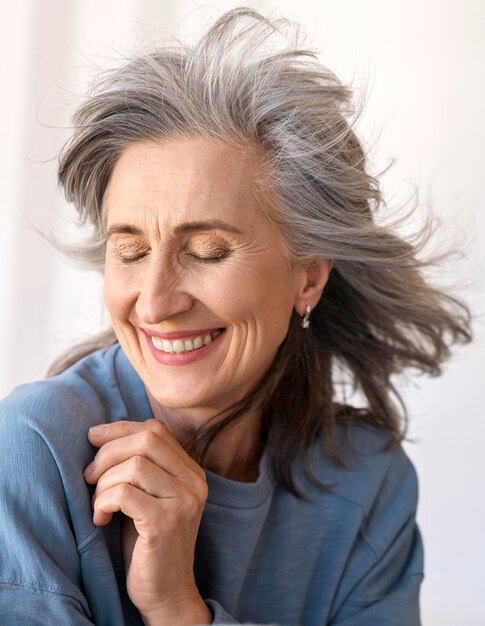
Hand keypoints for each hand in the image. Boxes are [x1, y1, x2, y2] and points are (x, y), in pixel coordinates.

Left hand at [83, 419, 209, 622]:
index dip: (120, 429)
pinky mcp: (165, 523)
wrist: (166, 593)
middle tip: (89, 476)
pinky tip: (99, 519)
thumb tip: (99, 432)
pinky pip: (124, 494)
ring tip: (97, 505)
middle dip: (108, 453)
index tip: (93, 438)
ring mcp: (183, 501)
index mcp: (191, 472)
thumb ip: (138, 465)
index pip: (155, 430)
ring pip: (133, 466)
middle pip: (146, 440)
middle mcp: (194, 482)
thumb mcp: (148, 496)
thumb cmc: (147, 542)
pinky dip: (103, 502)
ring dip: (103, 483)